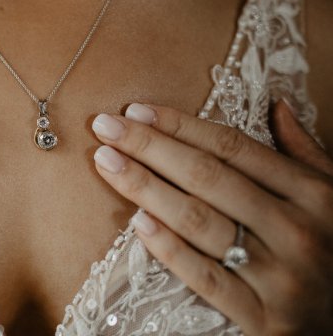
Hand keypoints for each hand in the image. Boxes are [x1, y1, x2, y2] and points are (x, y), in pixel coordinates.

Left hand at [91, 100, 332, 334]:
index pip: (232, 147)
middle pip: (206, 176)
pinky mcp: (261, 316)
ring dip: (145, 187)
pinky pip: (204, 277)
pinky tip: (136, 222)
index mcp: (311, 193)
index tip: (137, 110)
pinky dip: (170, 248)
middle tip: (105, 126)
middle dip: (149, 146)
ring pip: (198, 220)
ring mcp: (278, 274)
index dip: (180, 125)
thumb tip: (278, 104)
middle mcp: (294, 228)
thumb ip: (304, 151)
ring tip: (106, 162)